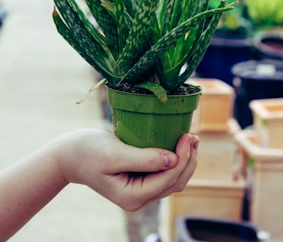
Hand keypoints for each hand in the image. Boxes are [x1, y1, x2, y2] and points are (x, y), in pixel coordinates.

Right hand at [57, 129, 198, 210]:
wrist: (70, 155)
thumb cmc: (87, 152)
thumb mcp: (113, 154)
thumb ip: (143, 159)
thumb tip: (172, 159)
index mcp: (133, 196)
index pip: (168, 179)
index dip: (182, 158)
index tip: (187, 135)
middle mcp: (139, 197)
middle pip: (175, 182)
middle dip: (188, 160)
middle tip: (193, 135)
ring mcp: (140, 190)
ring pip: (172, 179)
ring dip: (184, 160)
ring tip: (191, 139)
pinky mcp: (139, 179)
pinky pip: (163, 173)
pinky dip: (174, 160)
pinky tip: (178, 145)